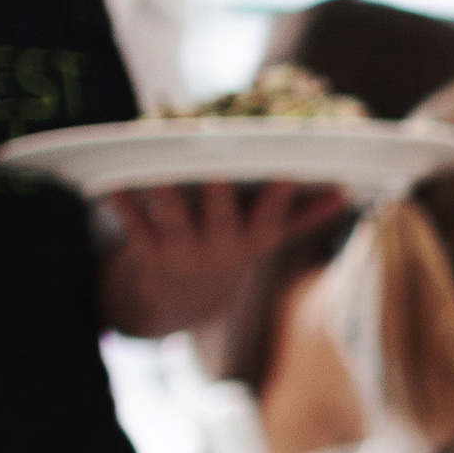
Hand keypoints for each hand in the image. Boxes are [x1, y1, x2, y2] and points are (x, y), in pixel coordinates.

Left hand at [102, 178, 333, 335]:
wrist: (179, 297)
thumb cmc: (230, 247)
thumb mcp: (267, 236)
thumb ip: (302, 214)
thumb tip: (345, 193)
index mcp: (255, 239)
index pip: (272, 213)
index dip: (280, 193)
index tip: (286, 169)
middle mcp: (221, 246)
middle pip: (220, 212)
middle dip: (216, 188)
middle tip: (213, 155)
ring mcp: (182, 249)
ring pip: (173, 212)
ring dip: (163, 188)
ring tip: (155, 157)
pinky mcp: (146, 250)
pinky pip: (131, 221)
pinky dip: (119, 200)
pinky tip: (108, 178)